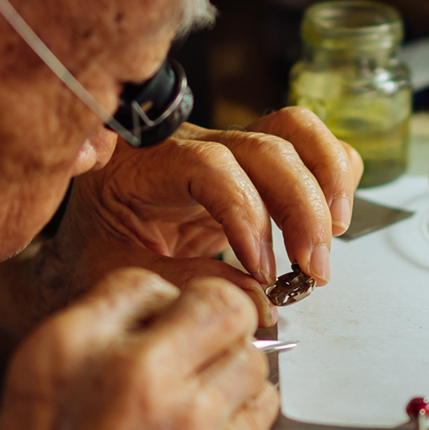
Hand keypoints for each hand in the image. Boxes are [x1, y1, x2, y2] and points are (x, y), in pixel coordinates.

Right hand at [0, 269, 278, 429]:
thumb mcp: (36, 385)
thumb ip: (98, 332)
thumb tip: (163, 305)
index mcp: (76, 347)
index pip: (151, 281)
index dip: (163, 301)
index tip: (165, 320)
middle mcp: (137, 374)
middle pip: (223, 303)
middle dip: (221, 316)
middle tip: (208, 338)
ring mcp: (190, 422)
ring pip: (255, 354)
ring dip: (235, 365)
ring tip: (204, 393)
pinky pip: (265, 405)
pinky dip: (248, 406)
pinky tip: (215, 426)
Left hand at [47, 108, 361, 324]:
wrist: (93, 241)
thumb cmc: (98, 255)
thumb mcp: (120, 278)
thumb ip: (183, 284)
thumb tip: (255, 298)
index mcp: (142, 166)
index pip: (210, 167)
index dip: (246, 216)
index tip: (261, 270)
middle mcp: (189, 145)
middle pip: (266, 146)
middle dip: (302, 207)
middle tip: (313, 268)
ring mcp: (226, 149)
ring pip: (295, 130)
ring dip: (329, 181)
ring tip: (333, 237)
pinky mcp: (254, 166)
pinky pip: (309, 145)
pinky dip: (335, 175)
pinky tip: (332, 221)